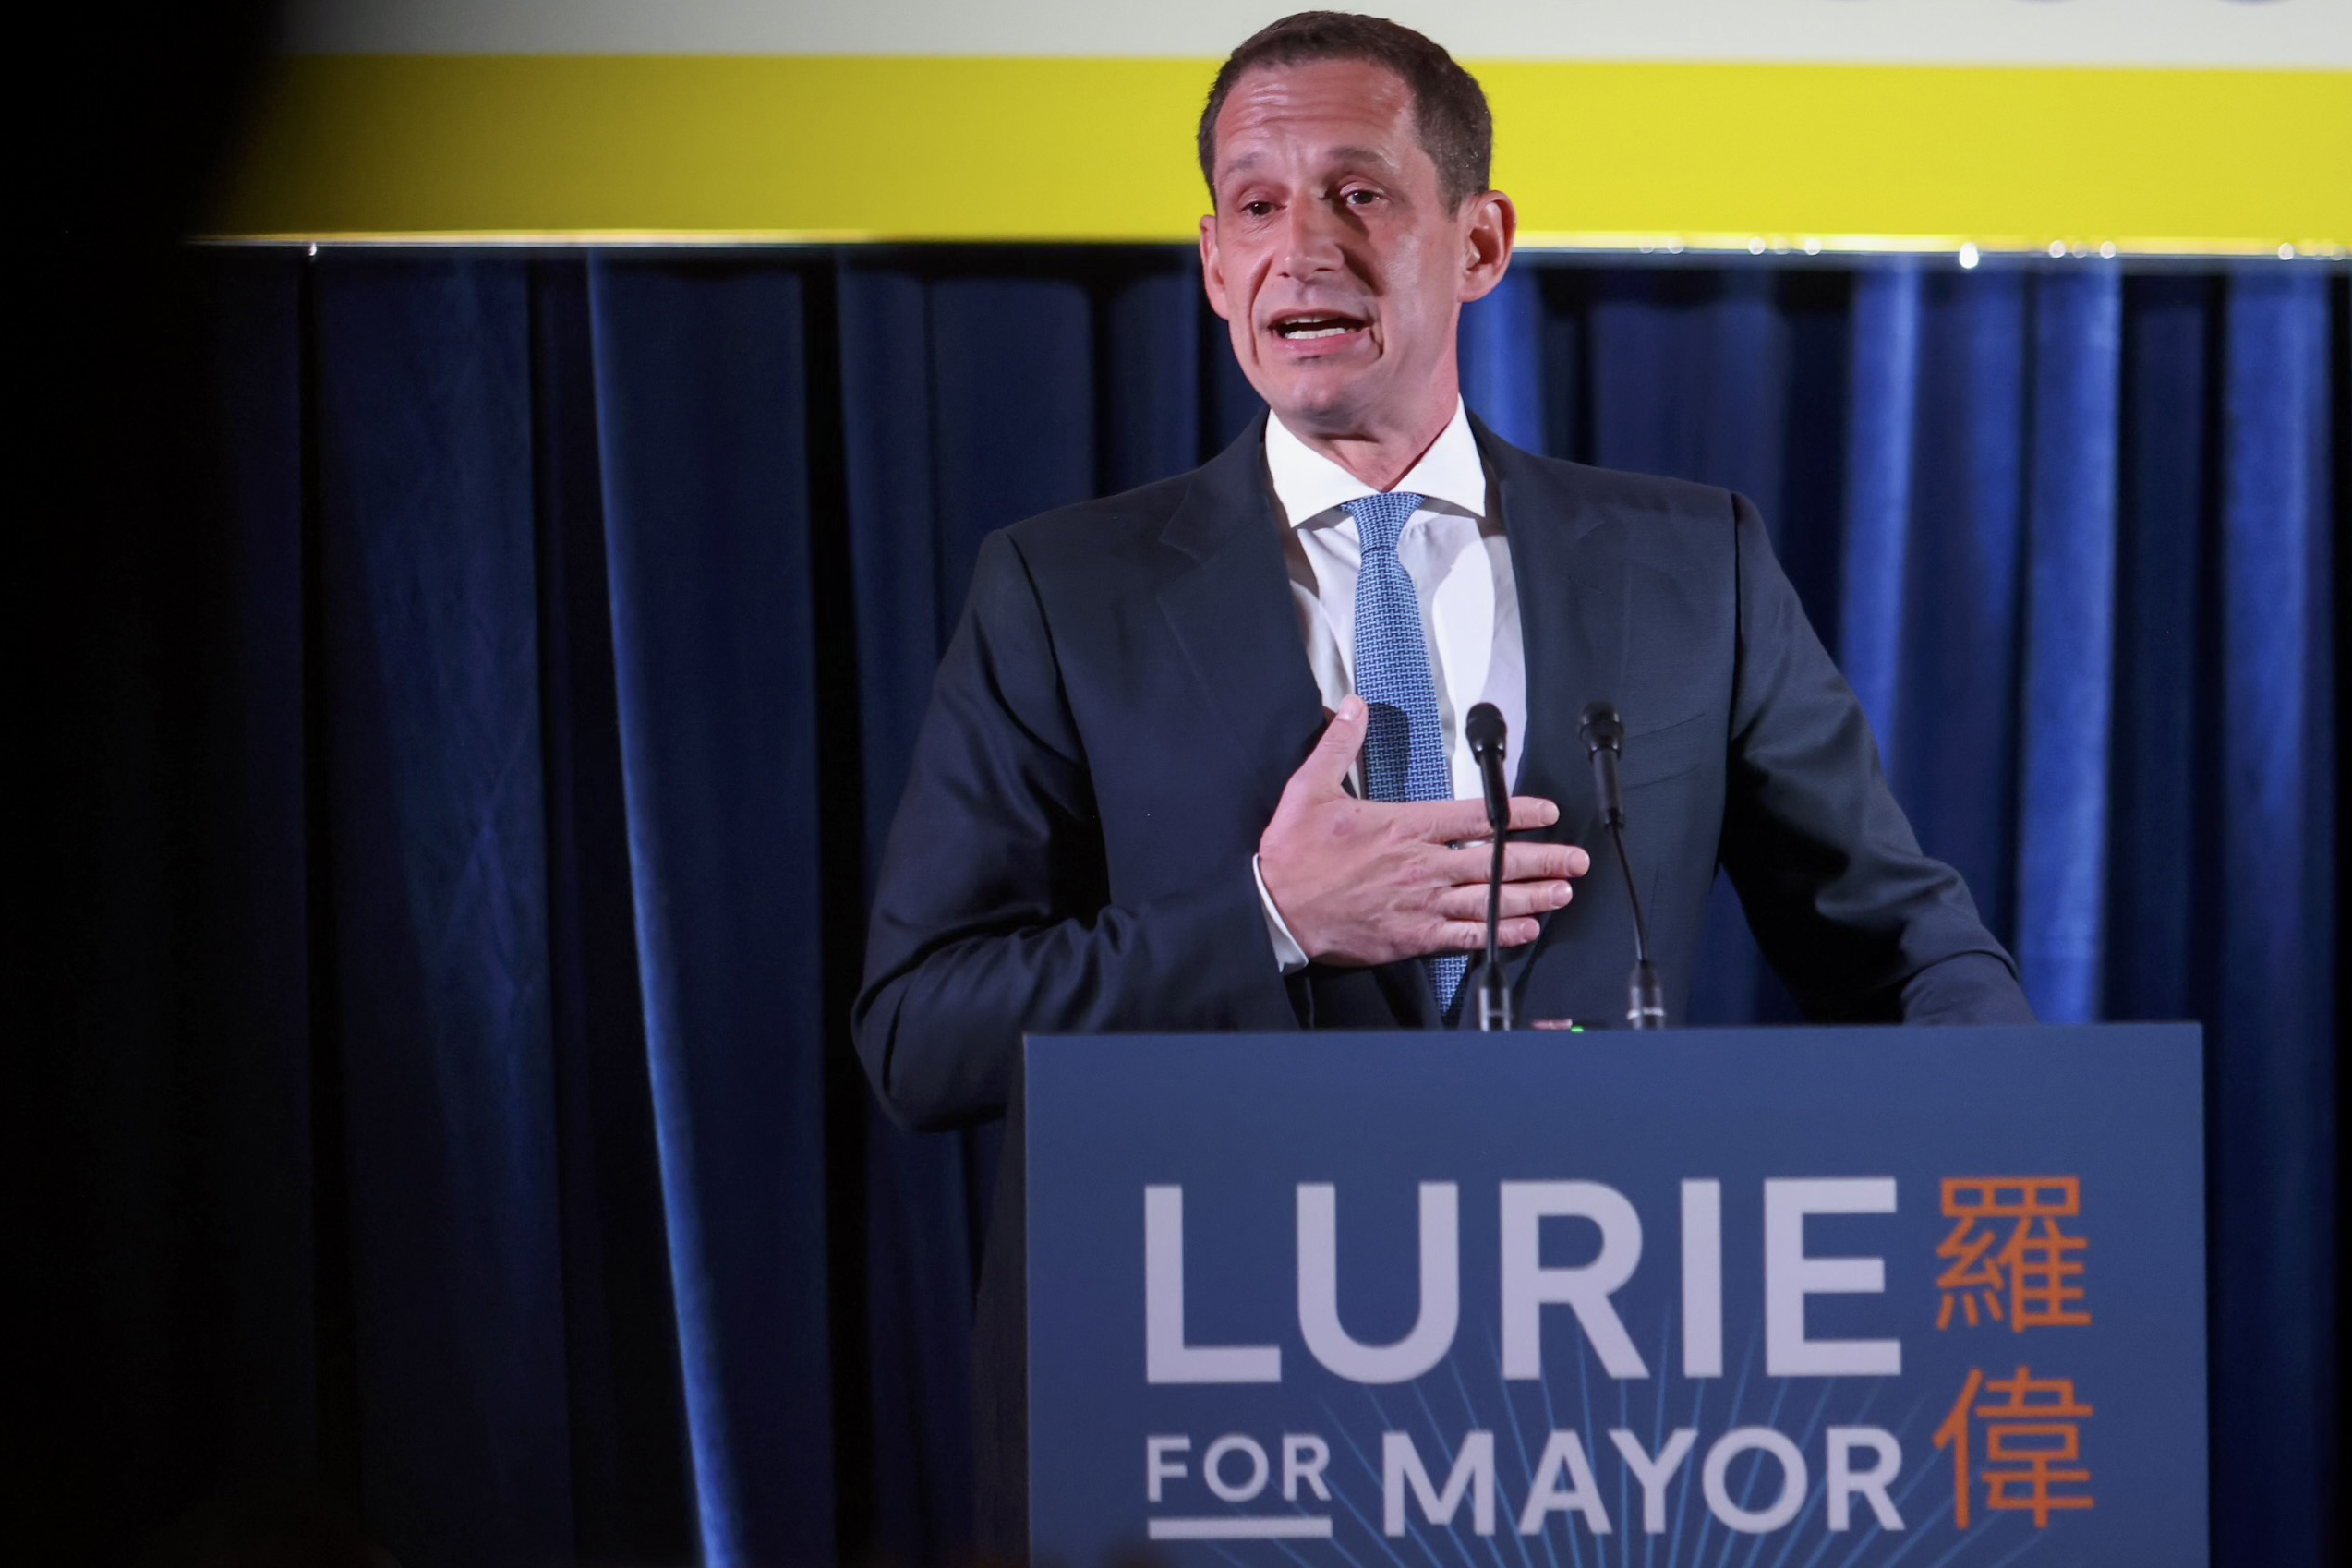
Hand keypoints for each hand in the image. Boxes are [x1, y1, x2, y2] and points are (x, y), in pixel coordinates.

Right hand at [1257, 695, 1589, 967]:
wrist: (1275, 909)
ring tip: (1563, 893)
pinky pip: (1466, 937)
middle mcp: (1421, 865)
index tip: (1546, 813)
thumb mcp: (1310, 788)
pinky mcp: (1411, 936)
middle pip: (1495, 861)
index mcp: (1404, 827)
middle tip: (1575, 860)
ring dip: (1532, 896)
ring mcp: (1420, 904)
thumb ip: (1339, 746)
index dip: (1518, 814)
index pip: (1476, 816)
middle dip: (1543, 859)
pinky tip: (1525, 931)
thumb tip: (1354, 707)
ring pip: (1489, 899)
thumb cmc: (1293, 855)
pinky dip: (1499, 934)